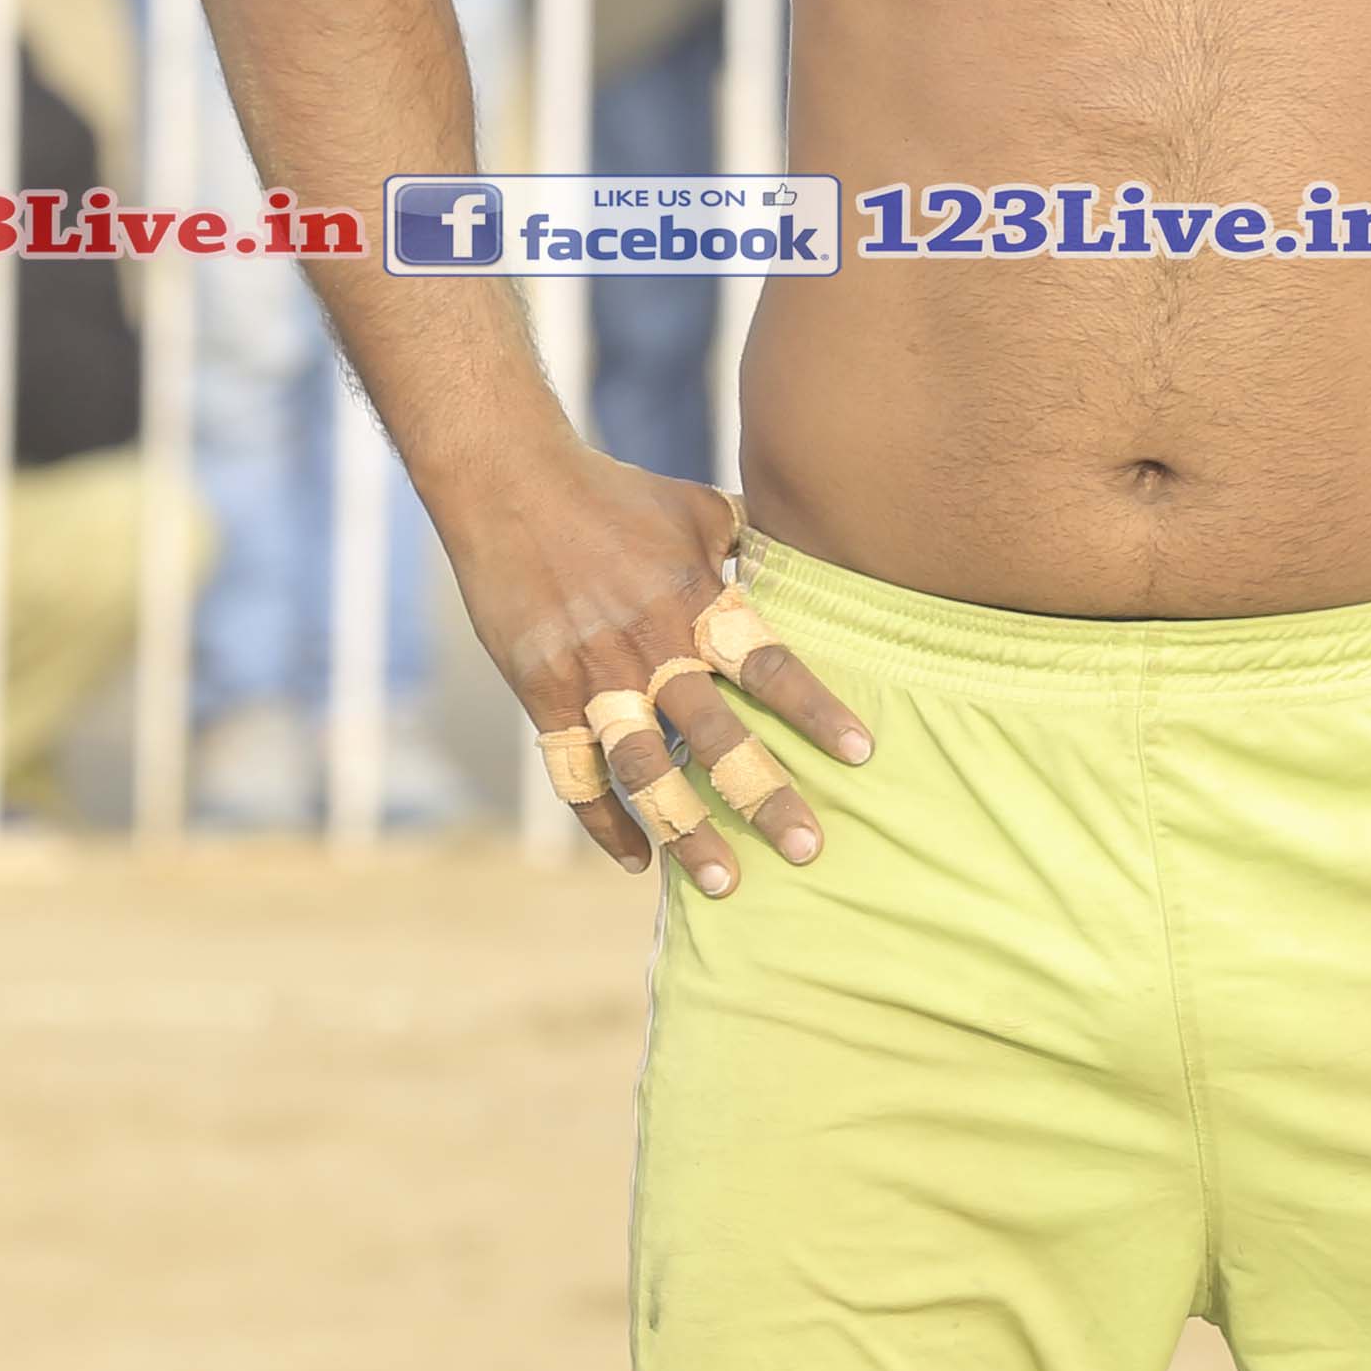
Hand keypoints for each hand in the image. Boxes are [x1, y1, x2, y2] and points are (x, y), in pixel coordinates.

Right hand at [445, 450, 873, 898]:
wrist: (509, 486)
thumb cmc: (616, 495)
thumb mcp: (698, 510)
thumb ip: (752, 548)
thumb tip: (812, 561)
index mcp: (695, 600)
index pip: (769, 664)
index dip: (815, 709)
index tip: (861, 754)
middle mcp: (649, 647)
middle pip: (715, 735)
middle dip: (763, 794)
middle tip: (807, 847)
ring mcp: (593, 678)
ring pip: (644, 772)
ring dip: (684, 831)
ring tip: (724, 883)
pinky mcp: (543, 696)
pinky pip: (575, 777)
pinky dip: (603, 824)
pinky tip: (635, 862)